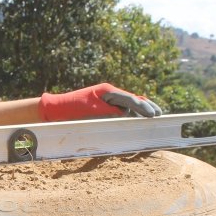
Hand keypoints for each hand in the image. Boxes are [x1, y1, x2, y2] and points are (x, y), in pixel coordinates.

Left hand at [38, 83, 161, 121]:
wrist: (55, 111)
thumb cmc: (71, 108)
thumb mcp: (92, 110)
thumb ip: (110, 112)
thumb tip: (127, 115)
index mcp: (108, 92)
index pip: (130, 99)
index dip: (143, 107)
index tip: (154, 114)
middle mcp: (110, 96)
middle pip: (133, 101)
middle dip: (147, 107)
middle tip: (160, 115)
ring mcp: (108, 103)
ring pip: (129, 108)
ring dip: (140, 114)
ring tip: (154, 118)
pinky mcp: (104, 112)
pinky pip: (121, 114)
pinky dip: (130, 118)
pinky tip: (138, 123)